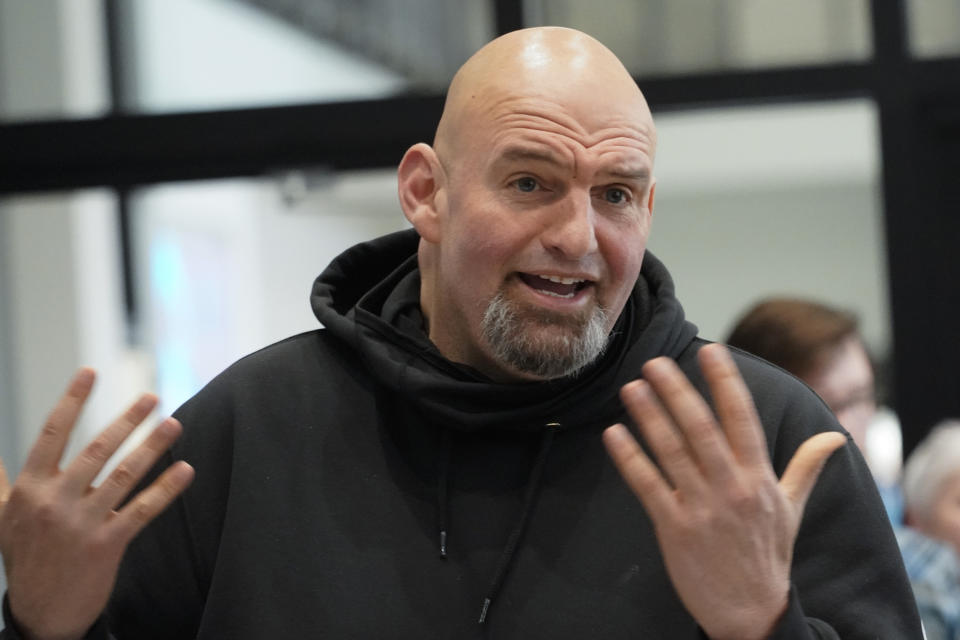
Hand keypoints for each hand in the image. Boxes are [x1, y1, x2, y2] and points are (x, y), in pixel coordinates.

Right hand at [0, 369, 194, 639]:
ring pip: (124, 475)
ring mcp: (82, 523)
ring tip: (175, 423)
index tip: (90, 372)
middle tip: (151, 396)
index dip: (72, 400)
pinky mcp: (107, 544)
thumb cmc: (25, 556)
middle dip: (127, 420)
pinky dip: (166, 489)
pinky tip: (185, 470)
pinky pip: (142, 510)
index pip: (52, 434)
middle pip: (97, 450)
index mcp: (30, 488)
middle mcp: (55, 501)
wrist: (41, 612)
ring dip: (152, 447)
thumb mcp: (1, 517)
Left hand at [602, 344, 844, 639]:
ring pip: (672, 453)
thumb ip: (806, 467)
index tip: (711, 351)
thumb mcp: (792, 509)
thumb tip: (836, 438)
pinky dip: (630, 458)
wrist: (752, 613)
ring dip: (650, 417)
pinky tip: (614, 433)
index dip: (726, 383)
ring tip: (632, 387)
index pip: (743, 419)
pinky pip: (648, 486)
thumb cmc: (769, 555)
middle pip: (702, 429)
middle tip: (655, 362)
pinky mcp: (675, 529)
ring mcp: (702, 508)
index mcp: (759, 478)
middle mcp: (732, 488)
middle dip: (677, 392)